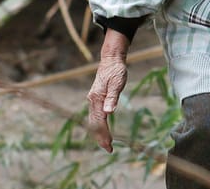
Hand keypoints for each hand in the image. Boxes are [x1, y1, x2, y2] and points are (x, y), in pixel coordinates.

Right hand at [87, 31, 130, 152]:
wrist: (111, 60)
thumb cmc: (116, 71)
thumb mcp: (117, 83)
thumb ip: (112, 98)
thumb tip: (109, 112)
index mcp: (97, 98)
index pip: (99, 121)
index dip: (104, 134)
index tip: (109, 145)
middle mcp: (92, 100)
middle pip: (94, 123)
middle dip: (100, 137)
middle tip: (109, 149)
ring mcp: (93, 100)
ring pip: (93, 120)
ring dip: (99, 133)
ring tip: (106, 144)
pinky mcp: (95, 99)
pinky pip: (95, 116)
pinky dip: (98, 126)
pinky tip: (103, 131)